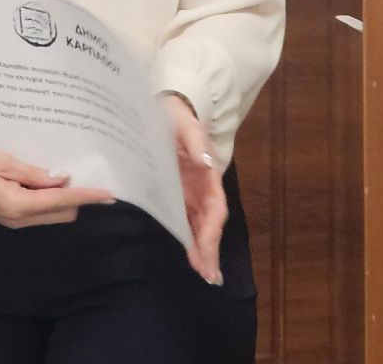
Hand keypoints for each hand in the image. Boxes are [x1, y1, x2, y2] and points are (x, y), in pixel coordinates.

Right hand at [0, 147, 113, 228]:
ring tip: (61, 175)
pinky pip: (42, 212)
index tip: (108, 193)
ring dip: (63, 199)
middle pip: (63, 214)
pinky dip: (51, 200)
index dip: (86, 196)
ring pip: (54, 214)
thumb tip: (62, 180)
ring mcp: (17, 222)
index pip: (61, 201)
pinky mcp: (14, 218)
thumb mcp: (4, 161)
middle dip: (77, 198)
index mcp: (18, 205)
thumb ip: (34, 173)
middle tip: (80, 173)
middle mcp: (21, 220)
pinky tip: (46, 183)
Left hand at [161, 93, 226, 283]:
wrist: (167, 108)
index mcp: (207, 173)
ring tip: (204, 273)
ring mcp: (189, 190)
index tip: (206, 248)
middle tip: (209, 275)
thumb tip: (207, 163)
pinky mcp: (176, 191)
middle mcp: (201, 186)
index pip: (215, 206)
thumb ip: (195, 140)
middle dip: (210, 249)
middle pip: (209, 222)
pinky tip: (188, 254)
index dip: (212, 229)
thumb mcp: (185, 123)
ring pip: (198, 224)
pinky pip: (183, 217)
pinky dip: (187, 237)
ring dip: (201, 249)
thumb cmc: (177, 115)